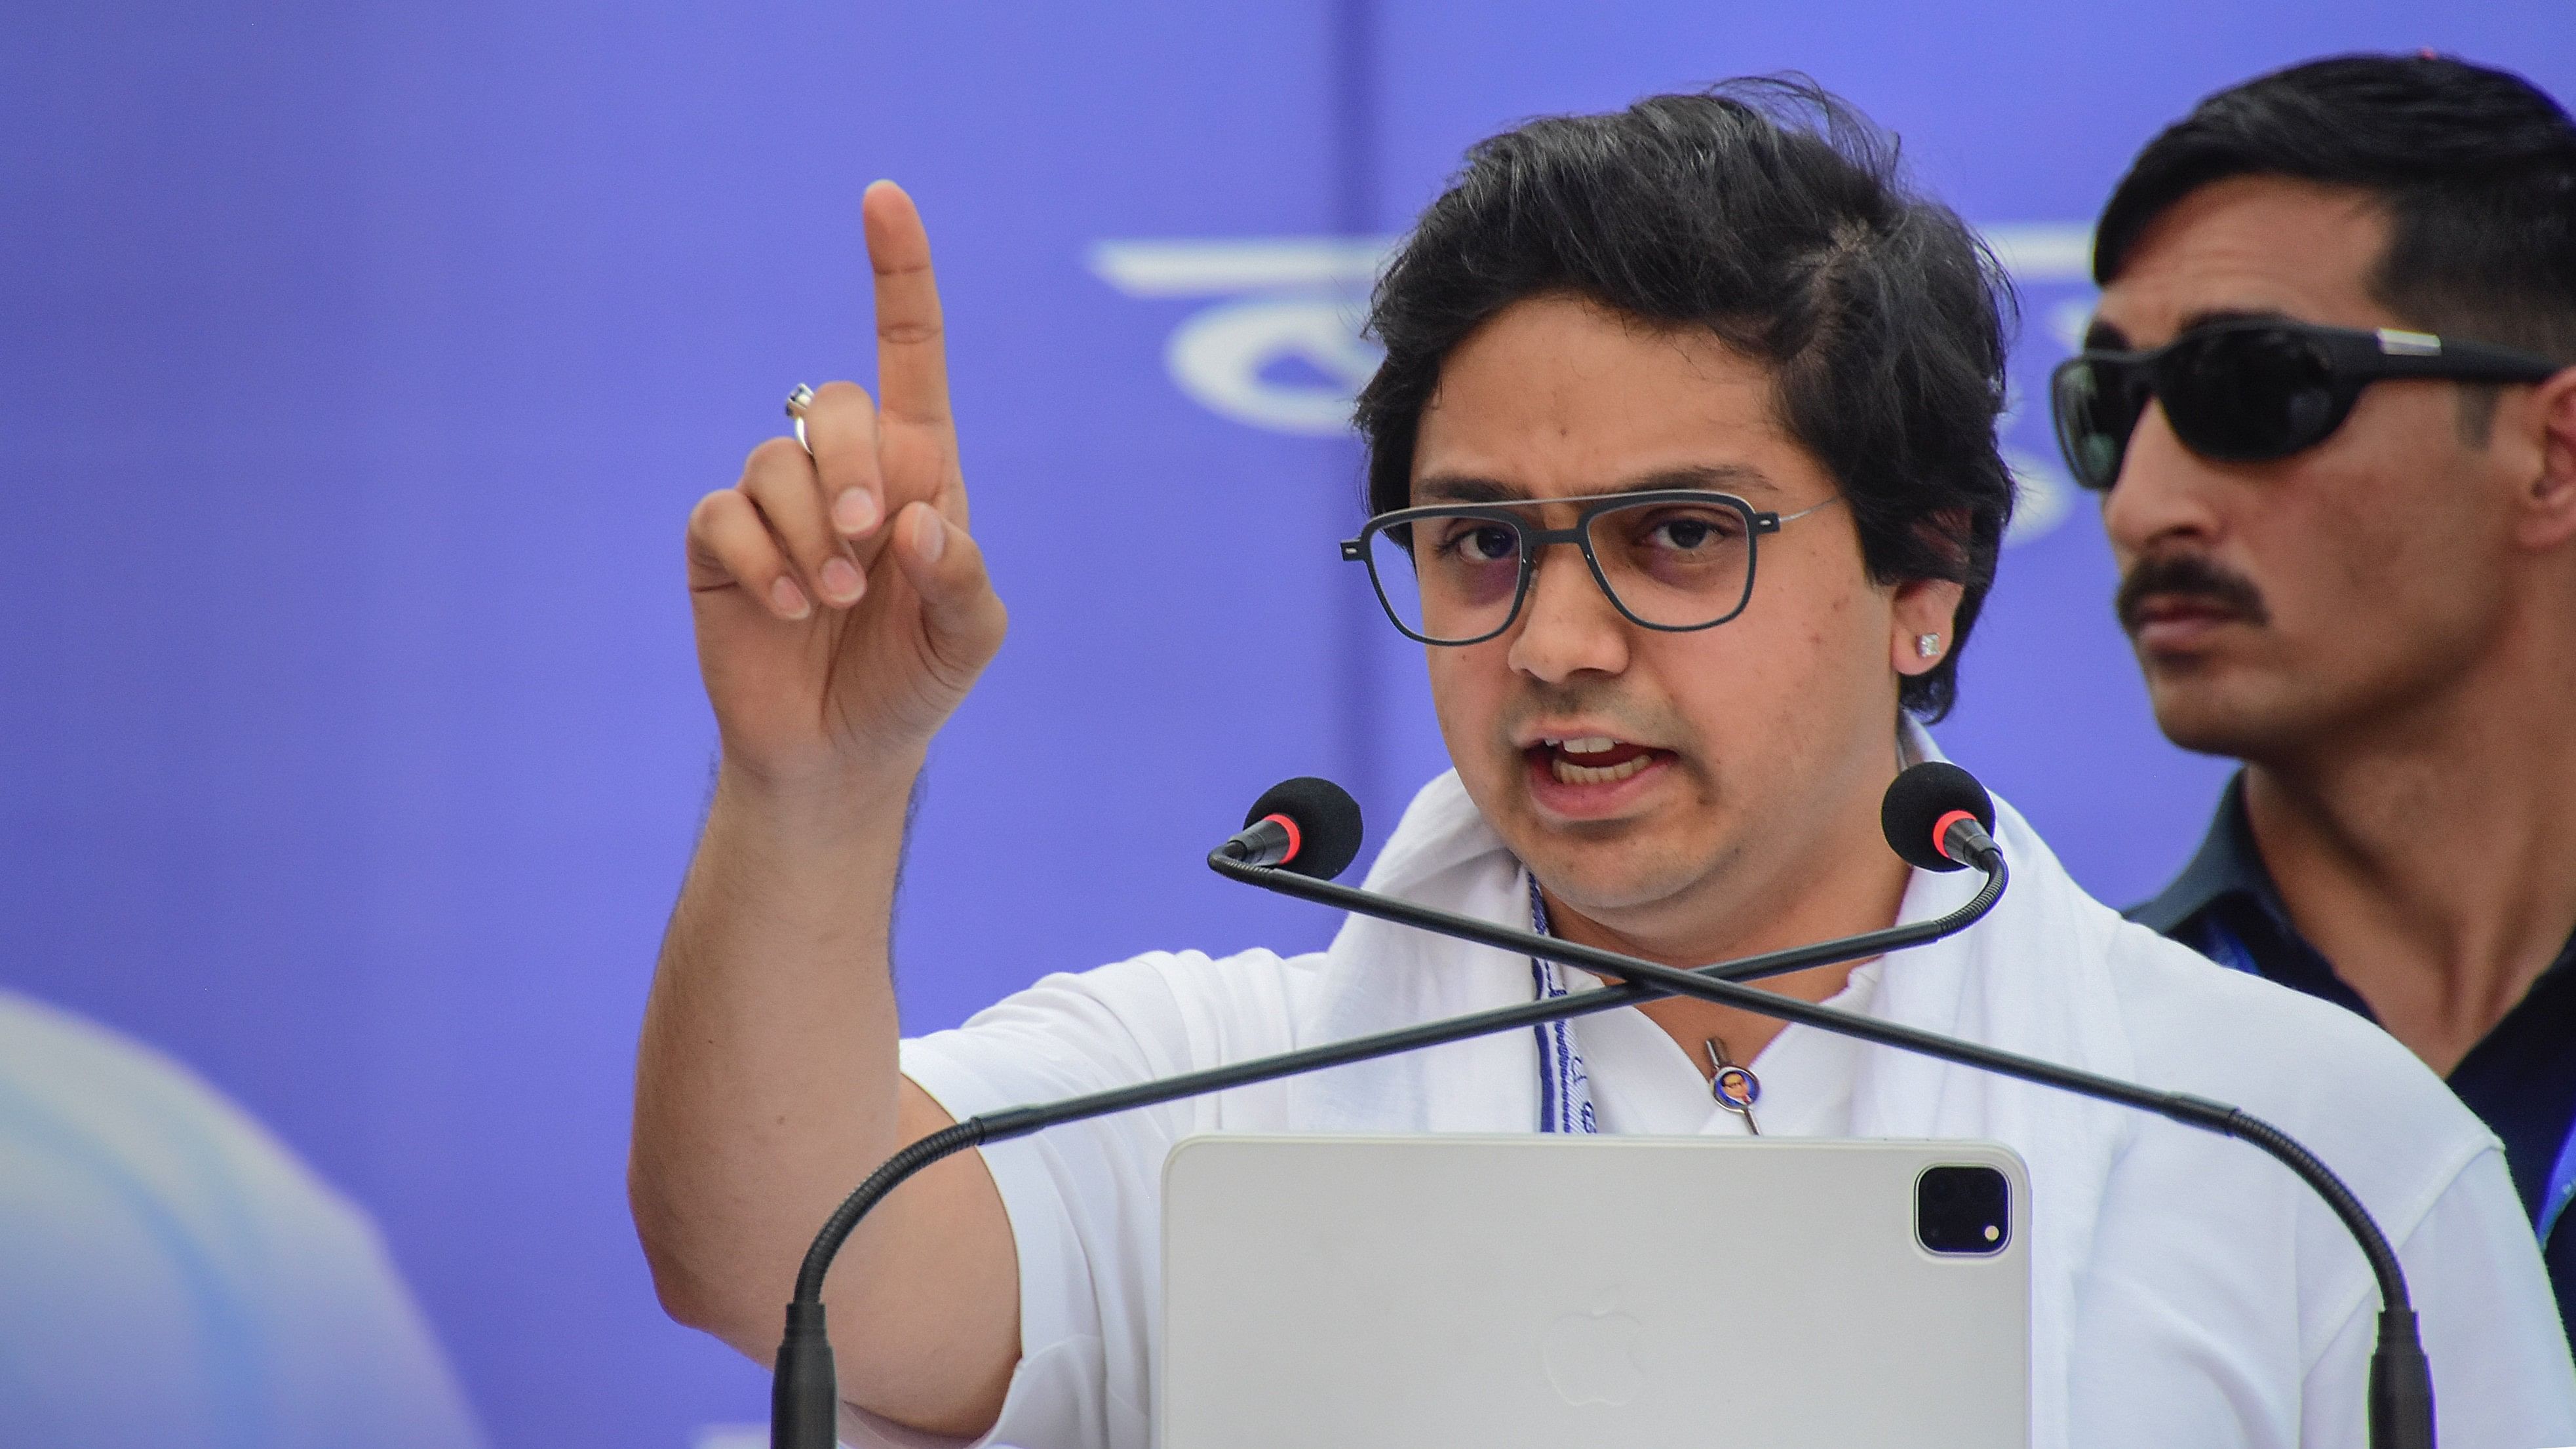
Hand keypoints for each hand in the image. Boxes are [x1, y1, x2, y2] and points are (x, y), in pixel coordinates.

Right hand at [685, 182, 1006, 788]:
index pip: (910, 349)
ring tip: (827, 601)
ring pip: (777, 460)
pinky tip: (783, 609)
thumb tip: (913, 522)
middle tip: (866, 546)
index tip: (884, 196)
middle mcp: (845, 470)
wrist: (839, 752)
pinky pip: (724, 512)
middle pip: (836, 404)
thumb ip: (962, 577)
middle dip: (852, 469)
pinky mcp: (721, 542)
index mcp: (919, 470)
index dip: (898, 271)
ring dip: (808, 532)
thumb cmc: (915, 681)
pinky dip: (758, 557)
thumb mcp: (970, 638)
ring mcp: (778, 502)